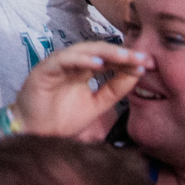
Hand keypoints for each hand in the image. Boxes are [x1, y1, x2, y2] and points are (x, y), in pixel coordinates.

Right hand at [13, 41, 151, 137]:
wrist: (35, 134)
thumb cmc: (61, 118)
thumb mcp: (96, 105)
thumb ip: (114, 90)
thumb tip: (137, 74)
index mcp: (83, 69)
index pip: (109, 59)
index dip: (128, 61)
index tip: (150, 65)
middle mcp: (71, 63)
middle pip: (99, 51)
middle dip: (122, 54)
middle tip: (143, 58)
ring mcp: (57, 64)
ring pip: (83, 50)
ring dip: (106, 53)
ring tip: (125, 57)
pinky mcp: (44, 69)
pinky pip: (64, 59)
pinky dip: (81, 59)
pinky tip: (98, 63)